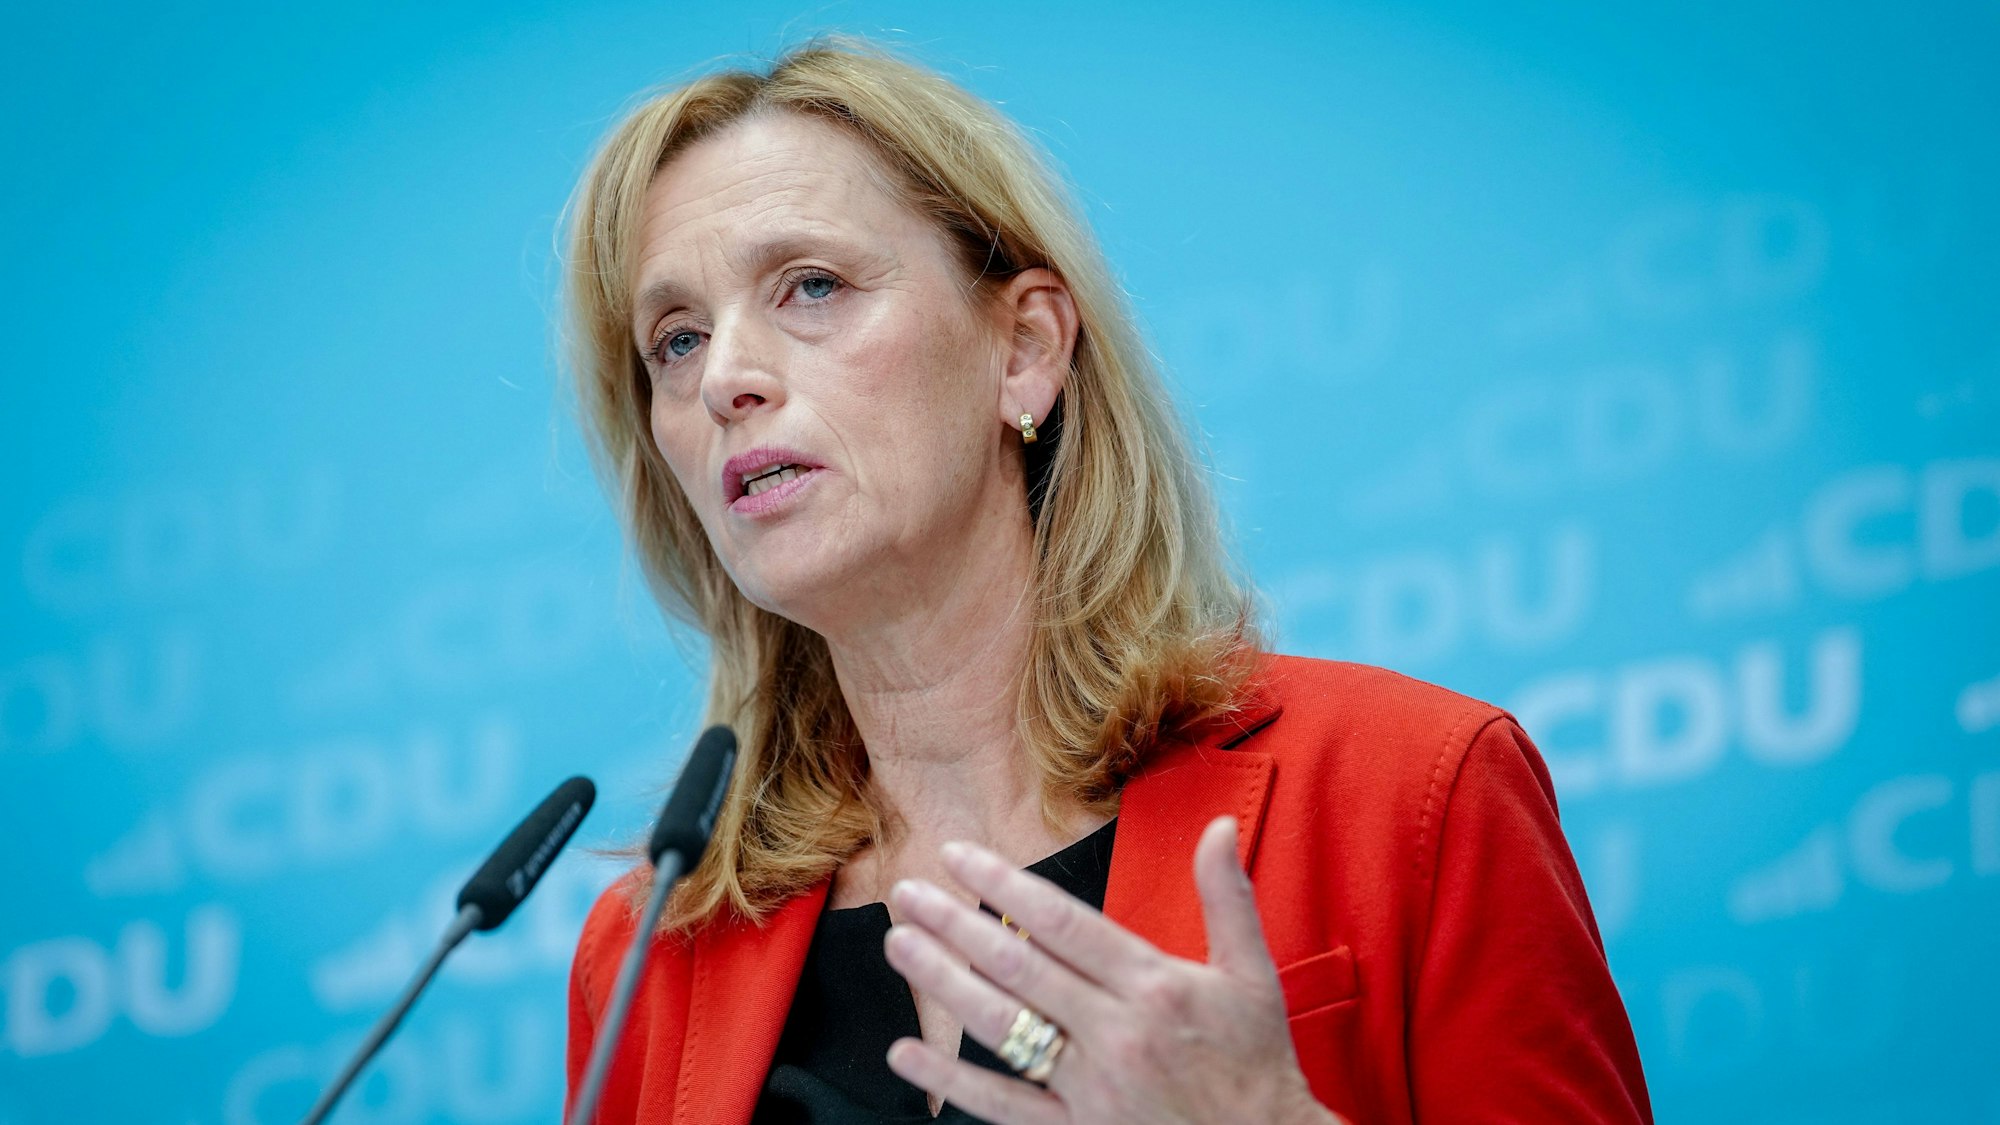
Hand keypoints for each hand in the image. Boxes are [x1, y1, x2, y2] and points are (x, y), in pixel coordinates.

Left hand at [882, 815, 1348, 1124]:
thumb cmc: (1256, 1063)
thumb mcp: (1252, 975)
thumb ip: (1226, 897)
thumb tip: (1219, 826)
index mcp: (1156, 986)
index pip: (1063, 922)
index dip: (1004, 885)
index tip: (959, 856)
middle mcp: (1117, 1032)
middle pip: (1019, 967)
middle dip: (955, 925)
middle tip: (909, 893)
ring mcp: (1092, 1087)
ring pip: (1002, 1028)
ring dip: (943, 983)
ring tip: (900, 945)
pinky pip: (1002, 1106)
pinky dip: (950, 1082)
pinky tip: (906, 1055)